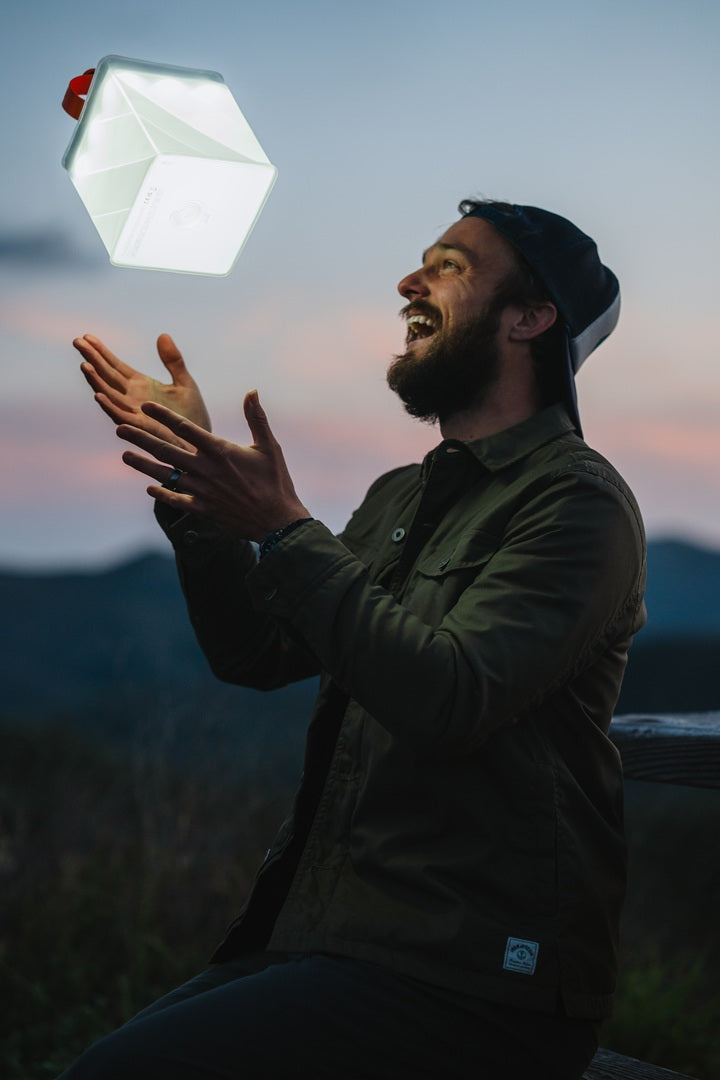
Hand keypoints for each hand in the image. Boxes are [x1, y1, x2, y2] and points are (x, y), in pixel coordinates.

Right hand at [74, 333, 211, 444]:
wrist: (200, 442)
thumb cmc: (192, 416)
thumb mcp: (184, 382)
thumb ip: (173, 360)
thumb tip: (162, 335)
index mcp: (140, 385)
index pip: (115, 365)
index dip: (101, 351)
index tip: (86, 336)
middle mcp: (132, 398)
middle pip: (106, 376)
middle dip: (92, 359)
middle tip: (77, 341)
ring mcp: (134, 412)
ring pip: (109, 395)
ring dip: (95, 381)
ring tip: (84, 365)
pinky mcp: (140, 427)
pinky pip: (120, 416)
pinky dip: (109, 406)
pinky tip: (98, 395)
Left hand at [117, 391, 310, 541]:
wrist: (277, 522)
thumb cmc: (276, 481)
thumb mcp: (269, 446)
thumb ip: (256, 418)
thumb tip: (251, 391)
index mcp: (220, 450)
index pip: (184, 428)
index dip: (162, 416)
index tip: (144, 406)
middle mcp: (205, 469)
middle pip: (166, 450)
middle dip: (141, 438)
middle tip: (119, 428)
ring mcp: (202, 490)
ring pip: (166, 475)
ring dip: (143, 465)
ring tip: (124, 455)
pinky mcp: (203, 509)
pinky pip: (177, 500)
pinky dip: (163, 495)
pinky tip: (150, 488)